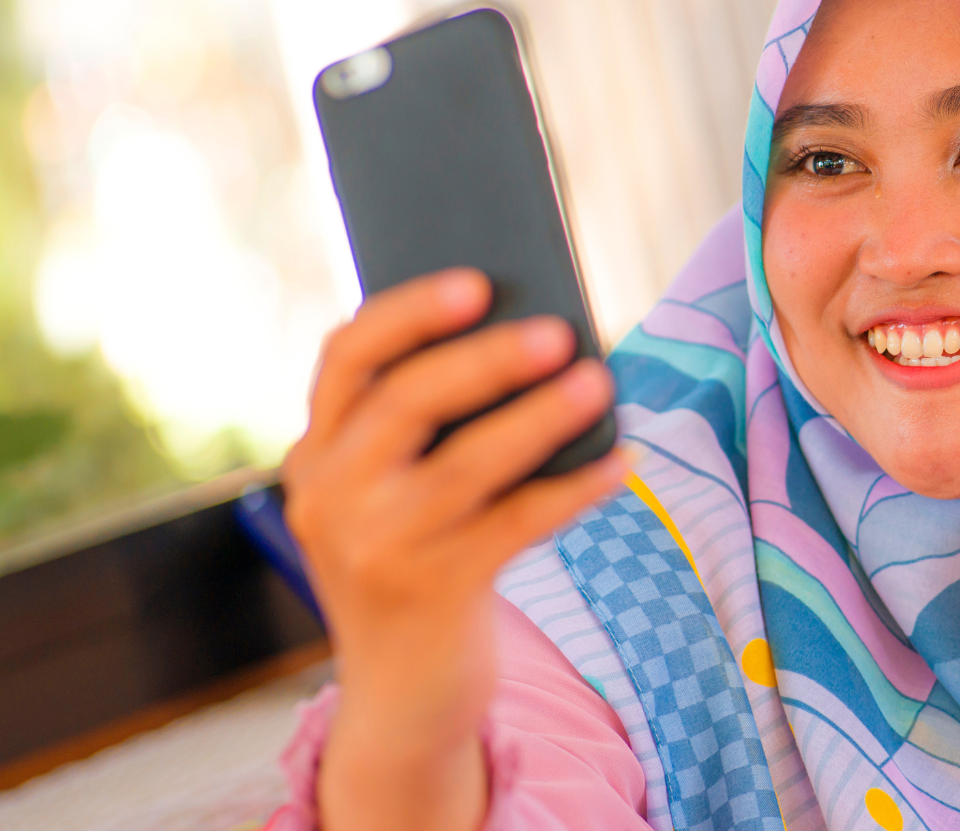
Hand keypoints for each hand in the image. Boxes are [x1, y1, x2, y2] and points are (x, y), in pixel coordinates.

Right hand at [282, 268, 626, 830]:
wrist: (402, 697)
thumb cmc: (419, 562)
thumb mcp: (395, 494)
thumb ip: (430, 429)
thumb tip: (532, 338)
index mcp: (316, 452)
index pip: (346, 356)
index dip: (409, 312)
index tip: (476, 282)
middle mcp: (330, 495)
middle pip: (406, 400)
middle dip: (487, 360)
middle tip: (560, 332)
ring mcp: (376, 547)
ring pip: (466, 463)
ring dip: (541, 417)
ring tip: (600, 382)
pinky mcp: (433, 592)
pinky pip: (517, 522)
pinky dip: (575, 488)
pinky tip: (622, 462)